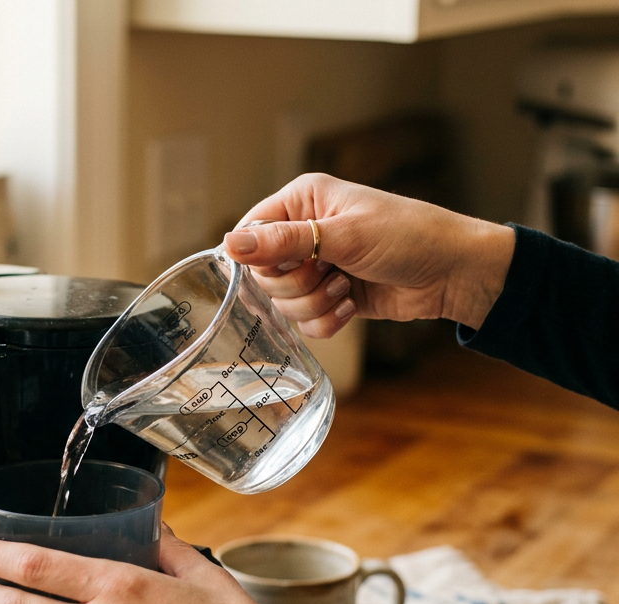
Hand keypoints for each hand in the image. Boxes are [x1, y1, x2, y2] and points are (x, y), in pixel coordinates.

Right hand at [223, 173, 514, 337]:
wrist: (451, 272)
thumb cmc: (407, 236)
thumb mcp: (343, 236)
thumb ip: (283, 242)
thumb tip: (230, 244)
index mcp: (302, 203)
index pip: (250, 233)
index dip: (259, 258)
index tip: (287, 265)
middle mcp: (304, 233)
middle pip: (265, 275)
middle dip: (297, 285)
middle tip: (330, 272)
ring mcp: (317, 268)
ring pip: (284, 303)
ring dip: (315, 304)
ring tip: (347, 288)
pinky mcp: (329, 297)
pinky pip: (304, 323)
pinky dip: (326, 321)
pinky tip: (351, 306)